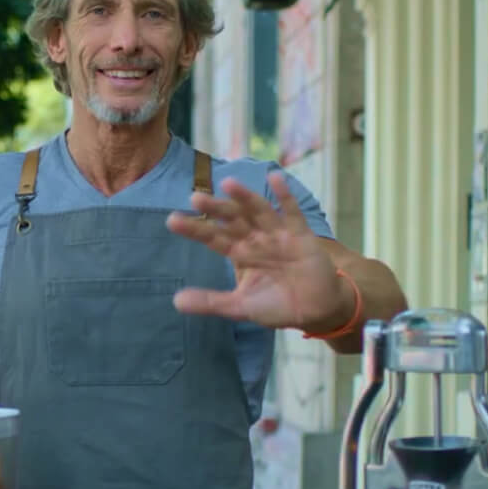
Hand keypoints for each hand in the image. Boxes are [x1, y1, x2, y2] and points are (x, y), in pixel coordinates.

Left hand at [165, 172, 352, 330]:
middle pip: (233, 220)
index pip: (213, 238)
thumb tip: (176, 302)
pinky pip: (291, 213)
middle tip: (196, 198)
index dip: (195, 229)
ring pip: (259, 211)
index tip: (172, 220)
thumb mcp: (240, 307)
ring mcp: (278, 234)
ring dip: (245, 197)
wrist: (315, 310)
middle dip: (216, 210)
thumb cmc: (277, 305)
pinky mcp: (300, 235)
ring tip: (228, 183)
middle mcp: (256, 239)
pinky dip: (284, 196)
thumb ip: (211, 302)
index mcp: (240, 253)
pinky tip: (275, 178)